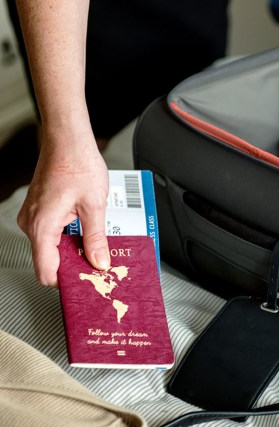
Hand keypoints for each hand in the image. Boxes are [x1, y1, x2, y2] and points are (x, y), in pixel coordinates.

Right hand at [17, 125, 109, 286]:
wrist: (68, 140)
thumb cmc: (78, 164)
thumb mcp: (95, 205)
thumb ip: (96, 237)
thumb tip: (99, 261)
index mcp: (42, 225)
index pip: (47, 271)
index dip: (66, 282)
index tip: (84, 286)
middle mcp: (32, 223)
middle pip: (50, 260)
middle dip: (74, 266)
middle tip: (98, 268)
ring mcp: (34, 216)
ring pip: (52, 247)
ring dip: (74, 250)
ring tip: (97, 248)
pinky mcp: (41, 210)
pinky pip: (53, 233)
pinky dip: (70, 237)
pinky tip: (88, 233)